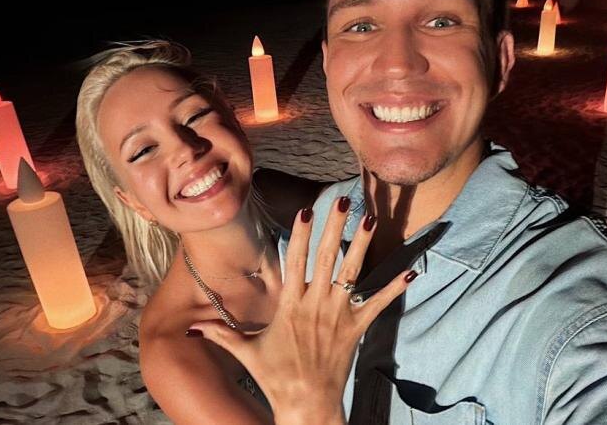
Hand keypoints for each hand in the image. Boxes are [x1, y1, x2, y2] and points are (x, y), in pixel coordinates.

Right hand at [188, 197, 416, 424]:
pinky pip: (378, 304)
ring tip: (371, 219)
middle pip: (325, 258)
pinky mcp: (357, 328)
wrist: (306, 404)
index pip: (295, 261)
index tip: (306, 210)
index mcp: (290, 305)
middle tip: (342, 201)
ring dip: (362, 245)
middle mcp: (315, 304)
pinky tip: (413, 270)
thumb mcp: (246, 352)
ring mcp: (338, 315)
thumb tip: (193, 326)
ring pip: (352, 273)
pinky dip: (395, 287)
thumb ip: (223, 333)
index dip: (300, 234)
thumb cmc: (275, 376)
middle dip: (333, 227)